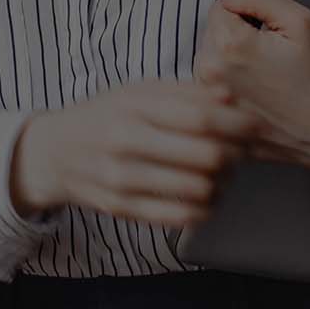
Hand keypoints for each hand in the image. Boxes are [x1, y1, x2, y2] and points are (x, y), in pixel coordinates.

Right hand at [9, 79, 257, 228]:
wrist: (54, 152)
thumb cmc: (106, 115)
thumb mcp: (138, 92)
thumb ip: (185, 93)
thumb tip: (231, 98)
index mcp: (134, 106)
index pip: (201, 118)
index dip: (237, 125)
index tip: (255, 127)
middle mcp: (125, 142)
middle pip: (204, 155)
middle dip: (236, 155)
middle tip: (243, 152)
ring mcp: (122, 180)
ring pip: (197, 189)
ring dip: (224, 183)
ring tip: (225, 174)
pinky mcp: (121, 209)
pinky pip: (179, 217)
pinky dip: (205, 208)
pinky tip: (207, 196)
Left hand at [192, 0, 309, 181]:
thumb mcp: (300, 21)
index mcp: (230, 45)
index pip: (221, 6)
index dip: (249, 14)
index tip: (268, 34)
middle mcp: (210, 72)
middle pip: (212, 30)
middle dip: (237, 35)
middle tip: (268, 56)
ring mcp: (206, 97)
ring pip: (208, 55)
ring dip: (228, 58)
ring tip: (261, 75)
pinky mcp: (209, 114)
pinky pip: (207, 80)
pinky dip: (224, 81)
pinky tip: (251, 91)